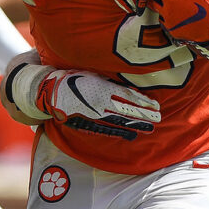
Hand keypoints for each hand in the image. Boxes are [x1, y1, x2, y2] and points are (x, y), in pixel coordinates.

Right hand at [36, 70, 160, 140]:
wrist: (49, 92)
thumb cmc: (72, 78)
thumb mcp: (92, 73)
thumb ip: (108, 80)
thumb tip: (126, 82)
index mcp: (102, 89)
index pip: (128, 97)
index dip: (143, 102)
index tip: (156, 106)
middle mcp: (100, 104)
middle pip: (127, 111)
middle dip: (144, 115)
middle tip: (159, 119)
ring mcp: (95, 116)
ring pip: (120, 121)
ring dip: (136, 124)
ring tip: (150, 127)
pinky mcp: (88, 124)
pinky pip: (107, 129)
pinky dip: (121, 132)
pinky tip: (132, 135)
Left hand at [148, 0, 208, 45]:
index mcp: (171, 0)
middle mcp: (167, 14)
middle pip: (153, 2)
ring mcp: (171, 26)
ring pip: (160, 15)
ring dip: (163, 8)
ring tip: (170, 2)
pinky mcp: (177, 35)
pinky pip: (168, 26)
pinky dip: (170, 20)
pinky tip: (178, 15)